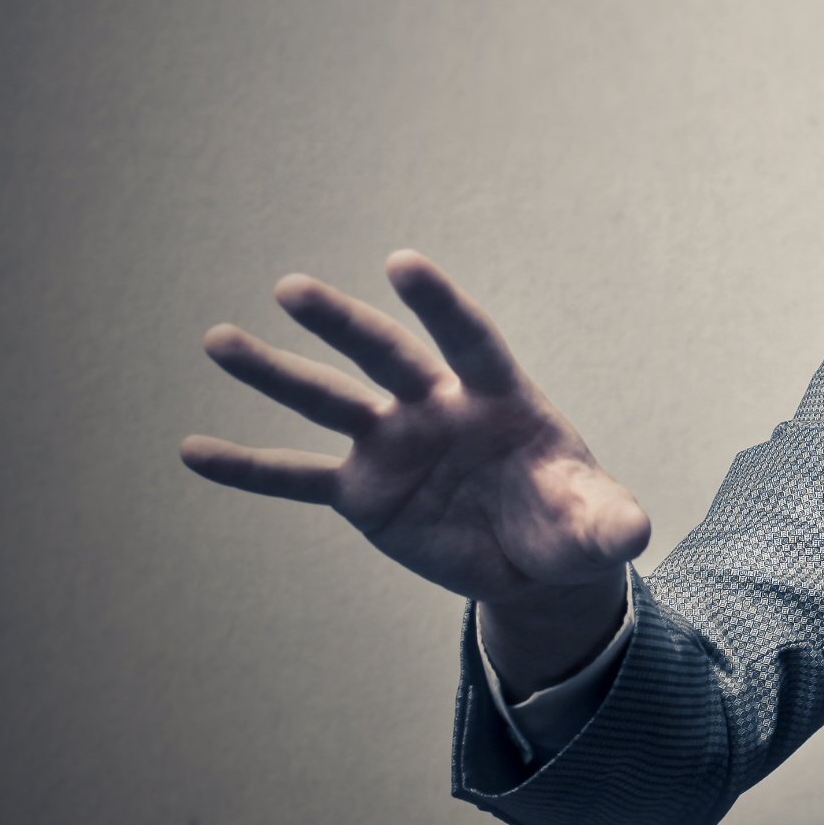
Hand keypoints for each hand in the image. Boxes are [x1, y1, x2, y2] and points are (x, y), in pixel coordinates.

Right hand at [182, 252, 647, 683]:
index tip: (402, 265)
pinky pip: (297, 478)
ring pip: (328, 402)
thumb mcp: (596, 525)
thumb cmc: (570, 520)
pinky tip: (193, 450)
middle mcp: (437, 408)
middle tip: (292, 289)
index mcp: (500, 399)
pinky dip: (248, 468)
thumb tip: (630, 535)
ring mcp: (394, 446)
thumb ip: (607, 521)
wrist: (536, 559)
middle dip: (343, 325)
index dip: (439, 306)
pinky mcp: (363, 492)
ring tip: (218, 340)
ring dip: (275, 373)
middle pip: (385, 357)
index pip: (469, 340)